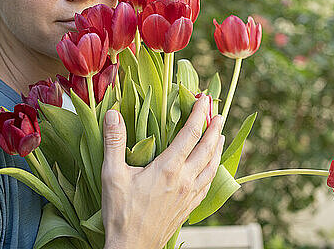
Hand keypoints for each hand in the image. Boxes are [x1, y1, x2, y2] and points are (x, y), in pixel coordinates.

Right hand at [101, 96, 224, 248]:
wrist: (132, 248)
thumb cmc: (121, 213)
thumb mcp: (112, 174)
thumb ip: (114, 142)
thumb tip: (113, 114)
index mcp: (169, 168)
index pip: (191, 133)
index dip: (200, 114)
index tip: (204, 99)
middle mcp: (184, 179)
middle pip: (208, 148)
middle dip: (215, 127)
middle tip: (219, 112)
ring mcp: (189, 195)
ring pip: (212, 166)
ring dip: (218, 148)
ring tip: (221, 135)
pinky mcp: (189, 207)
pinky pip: (208, 184)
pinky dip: (214, 170)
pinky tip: (212, 168)